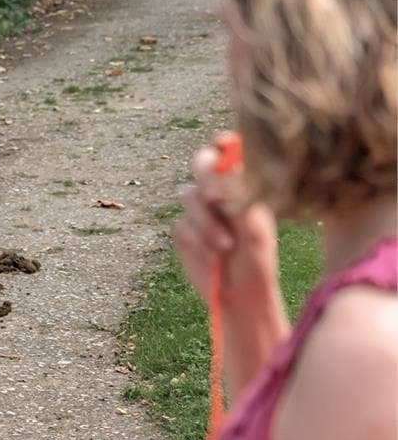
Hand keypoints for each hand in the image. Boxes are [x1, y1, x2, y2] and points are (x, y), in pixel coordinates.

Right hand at [173, 145, 279, 313]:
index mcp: (241, 185)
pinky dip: (198, 241)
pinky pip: (182, 225)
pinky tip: (213, 257)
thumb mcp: (254, 226)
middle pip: (201, 163)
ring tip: (226, 247)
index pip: (228, 152)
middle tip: (216, 198)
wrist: (241, 295)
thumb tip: (223, 167)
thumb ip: (238, 195)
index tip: (223, 147)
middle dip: (207, 178)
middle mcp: (218, 192)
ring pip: (189, 197)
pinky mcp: (183, 231)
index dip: (223, 144)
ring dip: (206, 223)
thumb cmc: (258, 260)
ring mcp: (198, 211)